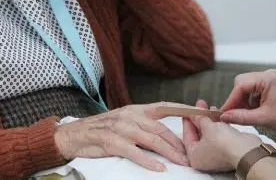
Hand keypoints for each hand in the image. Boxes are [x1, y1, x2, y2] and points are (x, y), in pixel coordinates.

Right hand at [53, 102, 188, 171]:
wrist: (75, 134)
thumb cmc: (102, 129)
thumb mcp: (124, 120)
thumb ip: (143, 123)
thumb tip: (165, 133)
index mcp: (136, 109)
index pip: (164, 107)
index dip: (183, 110)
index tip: (200, 116)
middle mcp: (130, 116)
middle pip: (161, 129)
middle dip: (179, 142)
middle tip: (192, 153)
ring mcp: (121, 128)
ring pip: (151, 140)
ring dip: (169, 152)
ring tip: (181, 162)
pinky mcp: (111, 142)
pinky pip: (134, 152)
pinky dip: (148, 161)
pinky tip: (159, 168)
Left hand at [182, 100, 261, 171]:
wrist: (245, 151)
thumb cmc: (223, 144)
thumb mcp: (208, 127)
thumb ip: (200, 119)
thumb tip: (194, 114)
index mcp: (194, 156)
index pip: (187, 136)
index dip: (188, 121)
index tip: (187, 111)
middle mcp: (204, 157)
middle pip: (198, 135)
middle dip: (199, 119)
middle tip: (199, 106)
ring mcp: (216, 154)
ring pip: (209, 134)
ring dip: (209, 121)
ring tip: (208, 107)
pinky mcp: (227, 149)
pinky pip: (219, 136)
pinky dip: (218, 126)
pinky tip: (218, 114)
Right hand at [220, 69, 275, 132]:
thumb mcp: (263, 119)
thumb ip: (242, 117)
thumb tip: (224, 117)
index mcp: (268, 78)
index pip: (241, 85)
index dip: (231, 100)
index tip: (224, 113)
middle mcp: (268, 74)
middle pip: (242, 83)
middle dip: (237, 99)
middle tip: (234, 114)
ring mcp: (270, 78)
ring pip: (247, 86)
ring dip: (244, 100)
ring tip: (247, 114)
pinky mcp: (271, 84)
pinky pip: (254, 89)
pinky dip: (251, 100)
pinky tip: (255, 111)